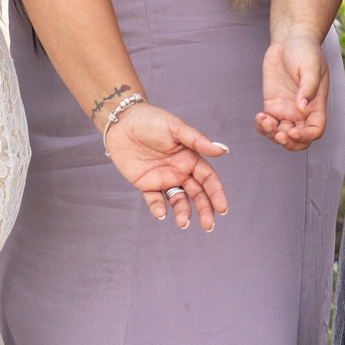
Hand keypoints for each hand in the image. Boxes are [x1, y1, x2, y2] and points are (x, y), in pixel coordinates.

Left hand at [104, 102, 230, 230]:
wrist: (121, 121)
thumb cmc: (151, 120)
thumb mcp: (176, 127)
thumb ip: (198, 141)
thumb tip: (223, 150)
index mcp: (190, 158)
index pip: (208, 179)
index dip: (216, 193)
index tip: (222, 208)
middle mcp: (180, 171)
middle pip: (197, 194)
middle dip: (204, 209)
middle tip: (208, 225)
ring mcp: (163, 179)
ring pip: (178, 200)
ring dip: (183, 212)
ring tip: (182, 222)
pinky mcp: (146, 185)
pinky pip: (154, 200)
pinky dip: (158, 208)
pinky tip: (161, 213)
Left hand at [255, 33, 329, 150]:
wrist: (290, 40)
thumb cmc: (306, 51)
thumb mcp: (310, 66)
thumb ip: (308, 87)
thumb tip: (302, 108)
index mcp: (316, 105)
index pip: (315, 130)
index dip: (306, 137)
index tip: (293, 132)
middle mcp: (302, 112)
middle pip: (299, 140)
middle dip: (288, 142)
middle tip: (278, 134)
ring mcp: (286, 110)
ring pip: (281, 135)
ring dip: (272, 135)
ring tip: (265, 121)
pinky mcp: (272, 105)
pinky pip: (267, 124)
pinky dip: (262, 126)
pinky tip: (259, 117)